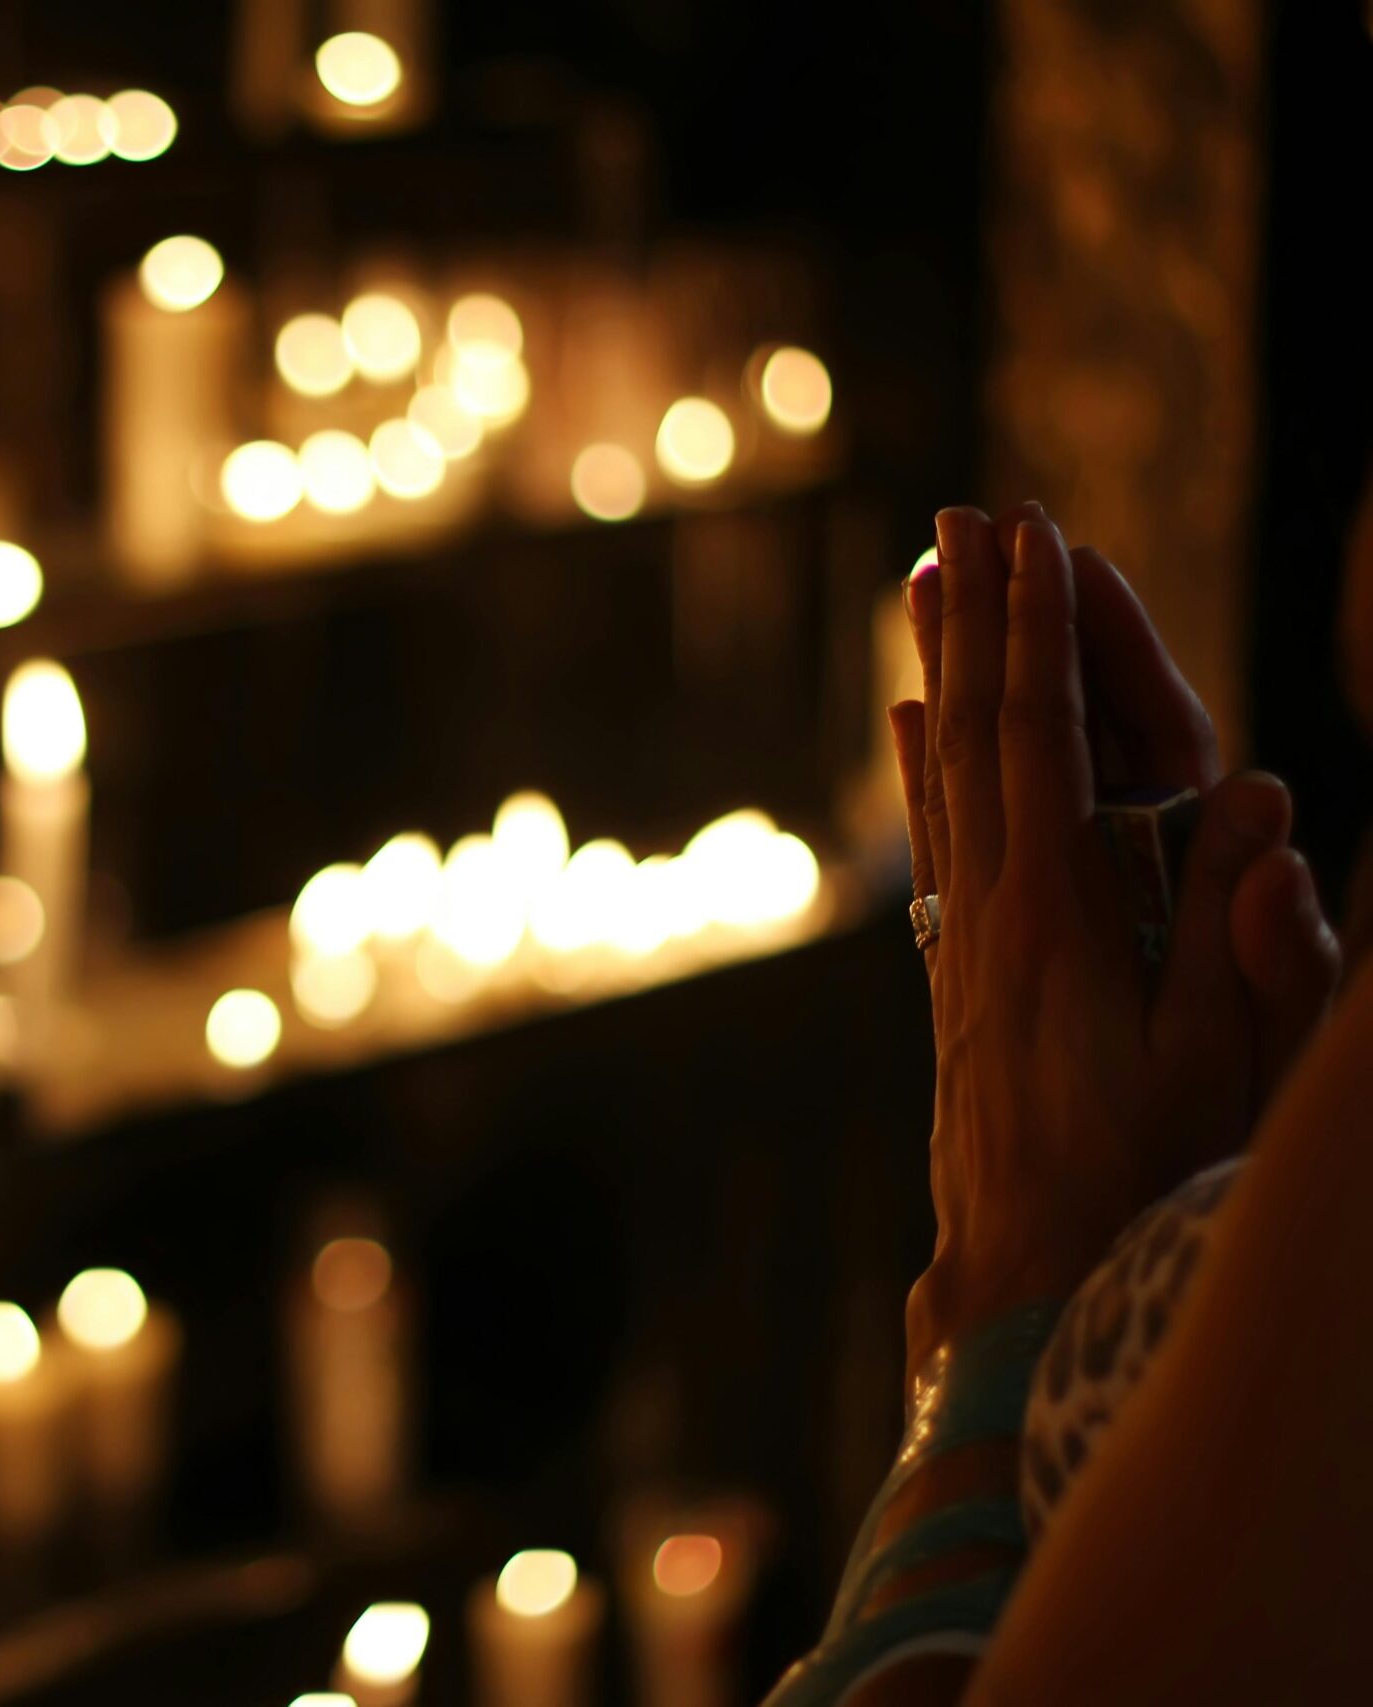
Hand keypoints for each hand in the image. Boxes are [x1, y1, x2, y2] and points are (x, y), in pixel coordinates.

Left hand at [887, 506, 1336, 1374]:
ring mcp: (962, 935)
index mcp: (1056, 911)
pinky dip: (920, 763)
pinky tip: (907, 718)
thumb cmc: (1141, 1176)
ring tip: (923, 578)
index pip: (1039, 738)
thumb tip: (1271, 803)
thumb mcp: (1224, 1064)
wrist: (1020, 1272)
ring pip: (940, 770)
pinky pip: (934, 836)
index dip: (1036, 633)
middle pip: (971, 730)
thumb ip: (1251, 937)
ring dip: (938, 667)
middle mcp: (989, 905)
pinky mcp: (956, 968)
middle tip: (958, 515)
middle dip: (974, 617)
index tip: (1029, 540)